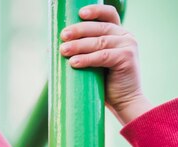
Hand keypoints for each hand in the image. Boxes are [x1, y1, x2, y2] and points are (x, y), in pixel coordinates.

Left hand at [59, 4, 151, 123]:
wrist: (125, 103)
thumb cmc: (106, 86)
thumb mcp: (94, 65)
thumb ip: (82, 53)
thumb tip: (51, 50)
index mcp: (119, 34)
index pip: (108, 14)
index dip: (95, 11)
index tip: (79, 13)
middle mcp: (125, 36)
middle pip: (100, 28)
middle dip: (79, 30)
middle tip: (63, 36)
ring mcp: (128, 46)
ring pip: (99, 41)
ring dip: (79, 45)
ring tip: (63, 50)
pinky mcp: (127, 58)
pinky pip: (103, 56)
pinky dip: (87, 59)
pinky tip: (74, 62)